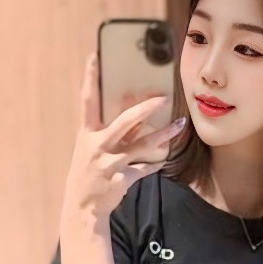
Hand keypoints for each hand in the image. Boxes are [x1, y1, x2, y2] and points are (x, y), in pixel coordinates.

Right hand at [61, 52, 185, 223]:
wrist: (82, 206)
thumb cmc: (88, 172)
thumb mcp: (90, 149)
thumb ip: (108, 131)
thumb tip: (133, 111)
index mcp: (87, 133)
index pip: (87, 101)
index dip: (90, 78)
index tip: (94, 57)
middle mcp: (98, 145)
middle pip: (124, 122)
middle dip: (145, 108)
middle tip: (162, 97)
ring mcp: (110, 163)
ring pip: (142, 145)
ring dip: (164, 135)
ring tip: (180, 126)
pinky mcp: (121, 179)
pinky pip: (145, 169)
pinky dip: (156, 164)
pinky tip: (165, 160)